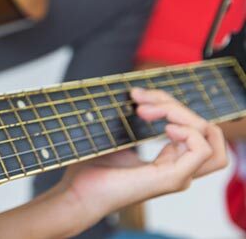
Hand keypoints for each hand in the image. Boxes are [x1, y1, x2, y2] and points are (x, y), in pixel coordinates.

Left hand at [56, 88, 226, 221]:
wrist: (79, 193)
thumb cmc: (93, 170)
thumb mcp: (120, 139)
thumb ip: (136, 123)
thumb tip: (140, 96)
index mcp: (171, 159)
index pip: (193, 127)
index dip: (170, 104)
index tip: (137, 96)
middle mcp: (180, 168)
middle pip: (204, 128)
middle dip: (174, 104)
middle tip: (139, 99)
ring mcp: (179, 175)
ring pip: (209, 136)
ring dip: (183, 114)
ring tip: (148, 112)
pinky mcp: (173, 179)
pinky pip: (203, 151)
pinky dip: (189, 132)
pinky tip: (165, 127)